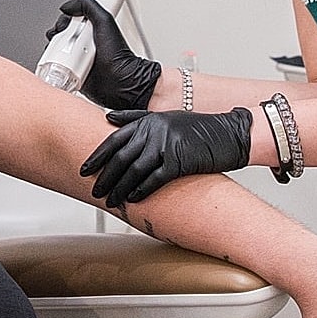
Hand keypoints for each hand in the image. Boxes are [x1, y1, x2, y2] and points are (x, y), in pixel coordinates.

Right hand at [50, 0, 162, 109]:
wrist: (120, 83)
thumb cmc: (118, 56)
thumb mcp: (104, 21)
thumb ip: (88, 6)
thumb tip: (69, 5)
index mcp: (92, 27)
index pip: (70, 16)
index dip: (66, 18)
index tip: (67, 22)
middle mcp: (83, 40)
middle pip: (60, 32)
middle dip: (59, 34)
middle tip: (70, 40)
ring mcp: (77, 56)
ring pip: (55, 48)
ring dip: (55, 50)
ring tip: (68, 53)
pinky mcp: (71, 70)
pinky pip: (56, 65)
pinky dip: (54, 63)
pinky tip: (61, 63)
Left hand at [80, 107, 253, 205]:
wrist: (231, 133)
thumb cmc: (200, 129)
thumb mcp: (167, 117)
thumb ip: (138, 118)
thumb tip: (109, 118)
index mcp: (149, 120)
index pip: (114, 139)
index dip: (98, 156)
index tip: (85, 169)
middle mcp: (155, 130)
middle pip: (120, 157)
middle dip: (105, 176)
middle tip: (95, 190)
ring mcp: (167, 145)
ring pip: (134, 170)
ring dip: (119, 188)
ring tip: (110, 200)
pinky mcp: (180, 160)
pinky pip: (154, 179)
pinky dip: (142, 190)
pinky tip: (133, 200)